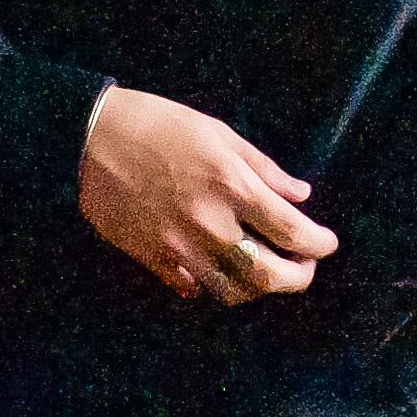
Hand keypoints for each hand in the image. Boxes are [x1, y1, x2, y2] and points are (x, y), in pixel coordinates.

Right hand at [79, 87, 338, 305]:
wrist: (89, 138)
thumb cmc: (158, 125)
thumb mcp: (219, 134)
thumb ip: (264, 169)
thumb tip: (300, 195)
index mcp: (231, 186)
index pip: (293, 231)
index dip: (320, 243)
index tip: (327, 243)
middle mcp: (210, 224)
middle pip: (269, 276)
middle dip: (298, 278)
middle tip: (304, 267)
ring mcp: (179, 248)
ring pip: (232, 292)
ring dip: (257, 288)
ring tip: (264, 270)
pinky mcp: (153, 259)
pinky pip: (192, 288)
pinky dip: (211, 285)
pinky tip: (217, 268)